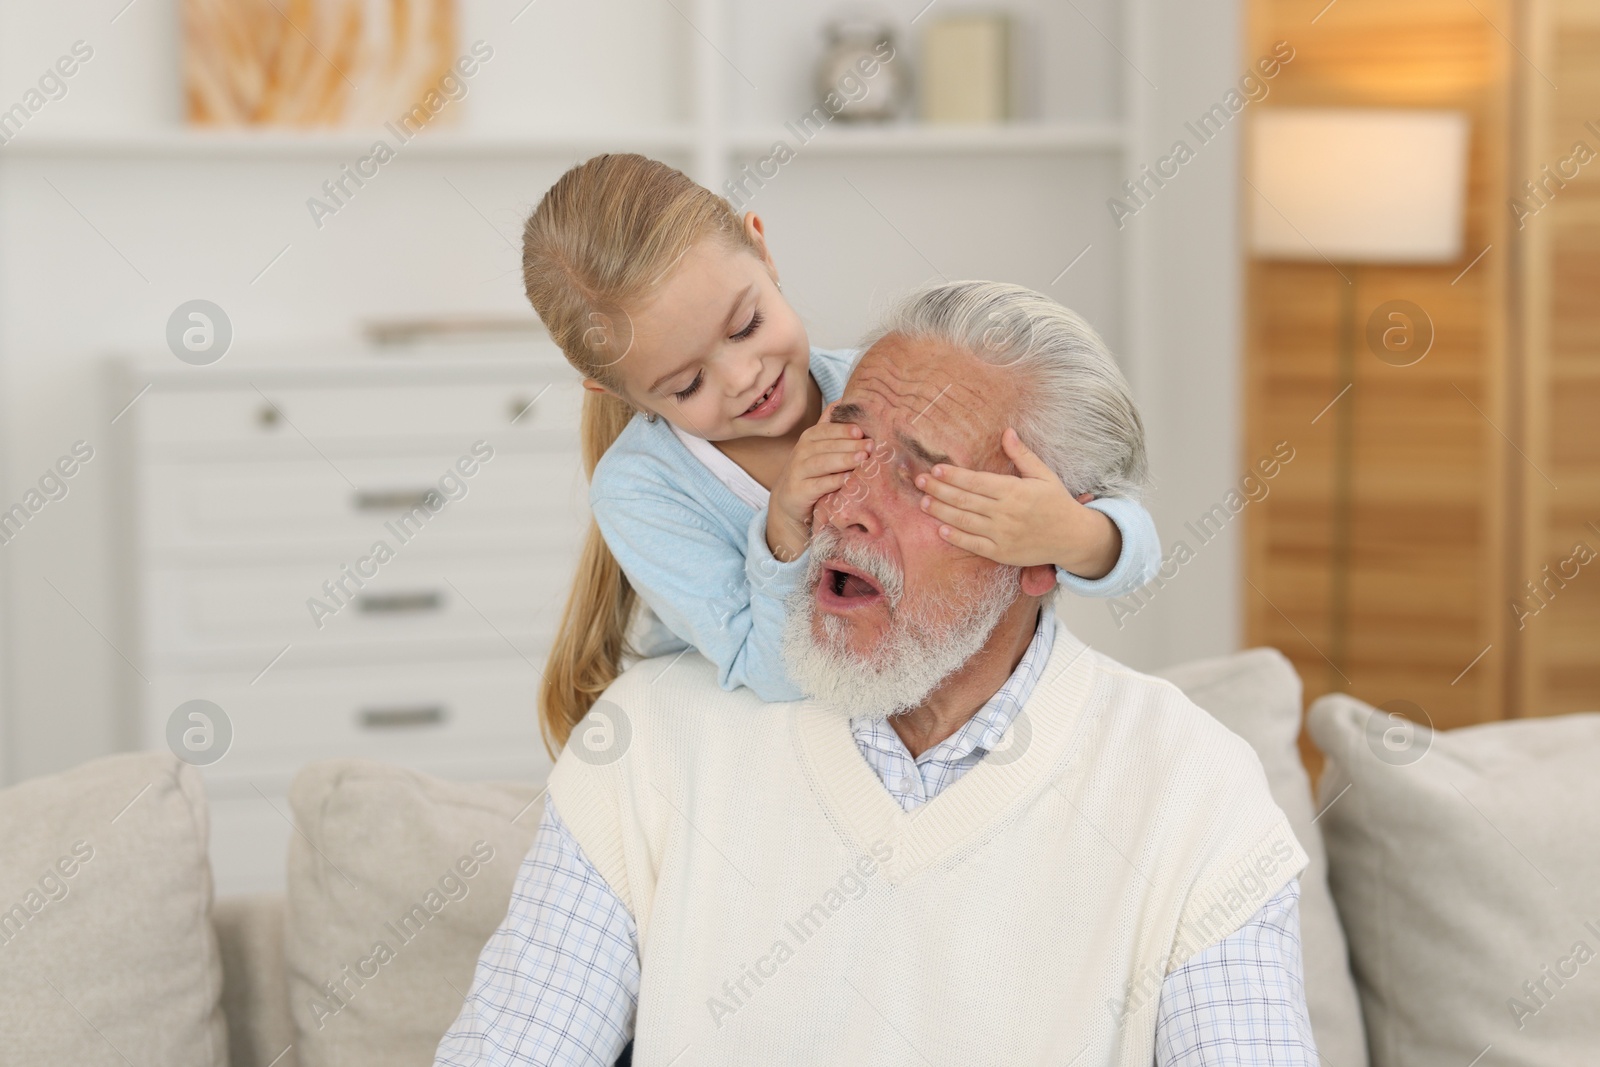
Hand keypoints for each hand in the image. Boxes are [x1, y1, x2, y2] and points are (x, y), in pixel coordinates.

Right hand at [766, 401, 869, 562]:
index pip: (826, 429)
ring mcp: (798, 472)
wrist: (789, 502)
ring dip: (843, 460)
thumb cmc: (812, 472)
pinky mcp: (798, 491)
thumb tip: (841, 400)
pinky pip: (818, 485)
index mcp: (809, 438)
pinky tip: (848, 480)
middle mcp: (801, 452)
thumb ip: (829, 426)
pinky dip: (833, 482)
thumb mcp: (818, 447)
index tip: (861, 430)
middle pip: (827, 445)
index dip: (843, 429)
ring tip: (862, 459)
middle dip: (849, 444)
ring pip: (822, 463)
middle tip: (870, 446)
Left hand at [914, 427, 1119, 577]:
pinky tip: (941, 529)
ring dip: (941, 512)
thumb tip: (1006, 432)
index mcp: (1014, 491)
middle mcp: (1005, 513)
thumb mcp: (1044, 475)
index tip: (935, 468)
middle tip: (918, 481)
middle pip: (964, 500)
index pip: (976, 481)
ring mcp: (1002, 535)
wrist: (1073, 538)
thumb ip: (1022, 455)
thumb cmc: (1057, 503)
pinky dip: (956, 537)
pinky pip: (974, 545)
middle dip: (939, 489)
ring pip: (964, 522)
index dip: (954, 475)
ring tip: (924, 502)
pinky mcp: (1002, 553)